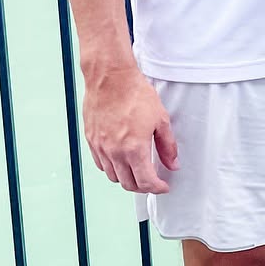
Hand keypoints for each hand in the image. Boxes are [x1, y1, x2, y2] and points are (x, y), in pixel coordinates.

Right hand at [81, 62, 178, 194]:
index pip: (146, 182)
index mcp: (134, 149)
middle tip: (152, 181)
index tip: (162, 186)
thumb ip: (168, 146)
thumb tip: (173, 164)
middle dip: (143, 187)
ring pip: (113, 176)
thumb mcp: (160, 119)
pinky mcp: (91, 140)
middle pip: (128, 184)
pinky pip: (101, 164)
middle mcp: (115, 152)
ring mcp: (101, 147)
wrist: (111, 77)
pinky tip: (120, 160)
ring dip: (126, 178)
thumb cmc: (135, 94)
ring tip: (136, 171)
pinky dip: (111, 168)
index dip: (157, 188)